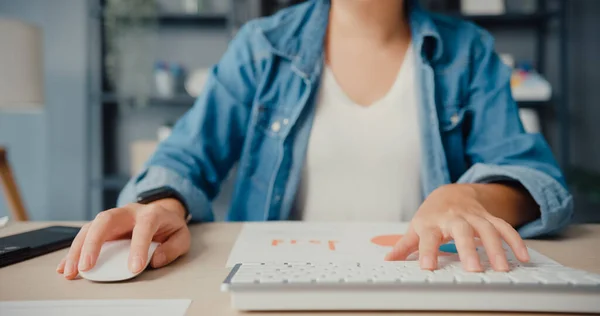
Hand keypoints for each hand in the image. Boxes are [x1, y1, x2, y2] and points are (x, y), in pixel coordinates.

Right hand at [56, 199, 189, 279]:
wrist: (162, 212)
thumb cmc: (169, 226)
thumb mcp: (181, 236)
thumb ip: (172, 248)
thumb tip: (155, 260)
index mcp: (151, 213)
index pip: (144, 227)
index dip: (139, 247)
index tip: (134, 268)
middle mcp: (128, 212)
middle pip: (106, 220)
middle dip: (94, 243)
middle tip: (87, 266)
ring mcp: (113, 217)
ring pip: (90, 227)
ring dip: (77, 249)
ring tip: (71, 271)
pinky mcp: (103, 227)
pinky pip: (85, 235)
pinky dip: (73, 252)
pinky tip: (65, 266)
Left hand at [385, 184, 529, 271]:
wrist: (451, 192)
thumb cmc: (432, 214)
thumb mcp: (416, 227)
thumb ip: (404, 246)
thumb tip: (388, 260)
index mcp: (432, 222)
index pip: (428, 237)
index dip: (427, 252)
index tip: (427, 267)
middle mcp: (453, 218)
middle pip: (461, 230)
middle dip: (468, 249)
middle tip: (474, 269)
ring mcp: (473, 216)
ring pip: (487, 228)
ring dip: (496, 248)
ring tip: (501, 268)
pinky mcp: (489, 217)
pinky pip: (504, 227)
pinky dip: (515, 241)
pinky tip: (522, 257)